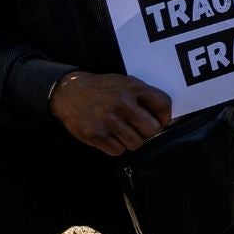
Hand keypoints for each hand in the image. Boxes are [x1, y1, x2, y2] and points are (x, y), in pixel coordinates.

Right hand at [48, 71, 170, 155]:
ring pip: (136, 143)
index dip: (165, 117)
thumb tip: (162, 117)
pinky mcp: (95, 134)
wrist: (69, 92)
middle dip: (147, 132)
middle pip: (152, 130)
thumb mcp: (125, 83)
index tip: (160, 121)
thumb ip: (143, 95)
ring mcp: (109, 120)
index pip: (164, 104)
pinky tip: (109, 136)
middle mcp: (123, 104)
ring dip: (131, 141)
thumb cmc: (102, 89)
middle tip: (138, 129)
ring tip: (121, 132)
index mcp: (133, 88)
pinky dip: (115, 147)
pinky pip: (118, 151)